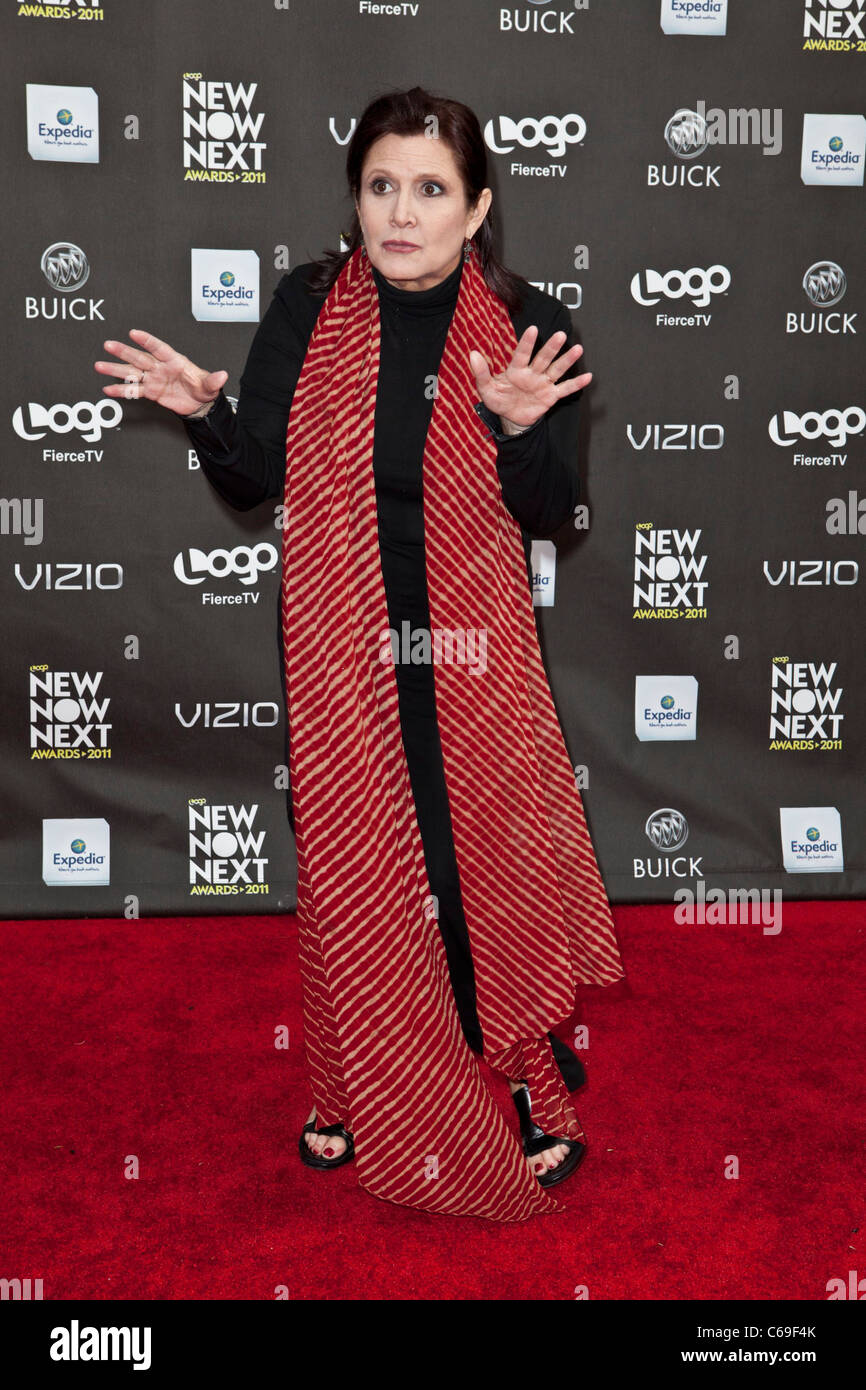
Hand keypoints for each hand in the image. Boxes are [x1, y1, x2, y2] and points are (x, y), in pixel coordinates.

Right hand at [94, 329, 228, 417]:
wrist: (199, 404)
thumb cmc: (203, 389)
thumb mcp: (210, 385)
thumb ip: (214, 380)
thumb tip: (223, 375)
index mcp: (175, 360)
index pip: (159, 348)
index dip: (147, 340)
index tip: (134, 333)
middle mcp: (160, 367)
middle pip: (140, 357)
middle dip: (124, 352)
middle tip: (109, 345)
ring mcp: (154, 378)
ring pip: (132, 372)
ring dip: (116, 369)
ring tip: (100, 366)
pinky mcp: (151, 391)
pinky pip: (134, 390)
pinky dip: (122, 390)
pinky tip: (108, 388)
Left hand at [469, 326, 590, 433]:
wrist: (510, 418)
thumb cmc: (498, 400)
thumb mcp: (486, 388)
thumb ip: (481, 372)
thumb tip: (472, 354)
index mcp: (516, 370)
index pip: (522, 354)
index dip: (527, 342)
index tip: (532, 329)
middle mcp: (532, 373)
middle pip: (543, 358)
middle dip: (551, 347)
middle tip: (560, 335)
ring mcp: (543, 383)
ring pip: (556, 369)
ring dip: (567, 360)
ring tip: (578, 349)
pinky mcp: (550, 396)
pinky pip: (565, 389)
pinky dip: (576, 384)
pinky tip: (588, 377)